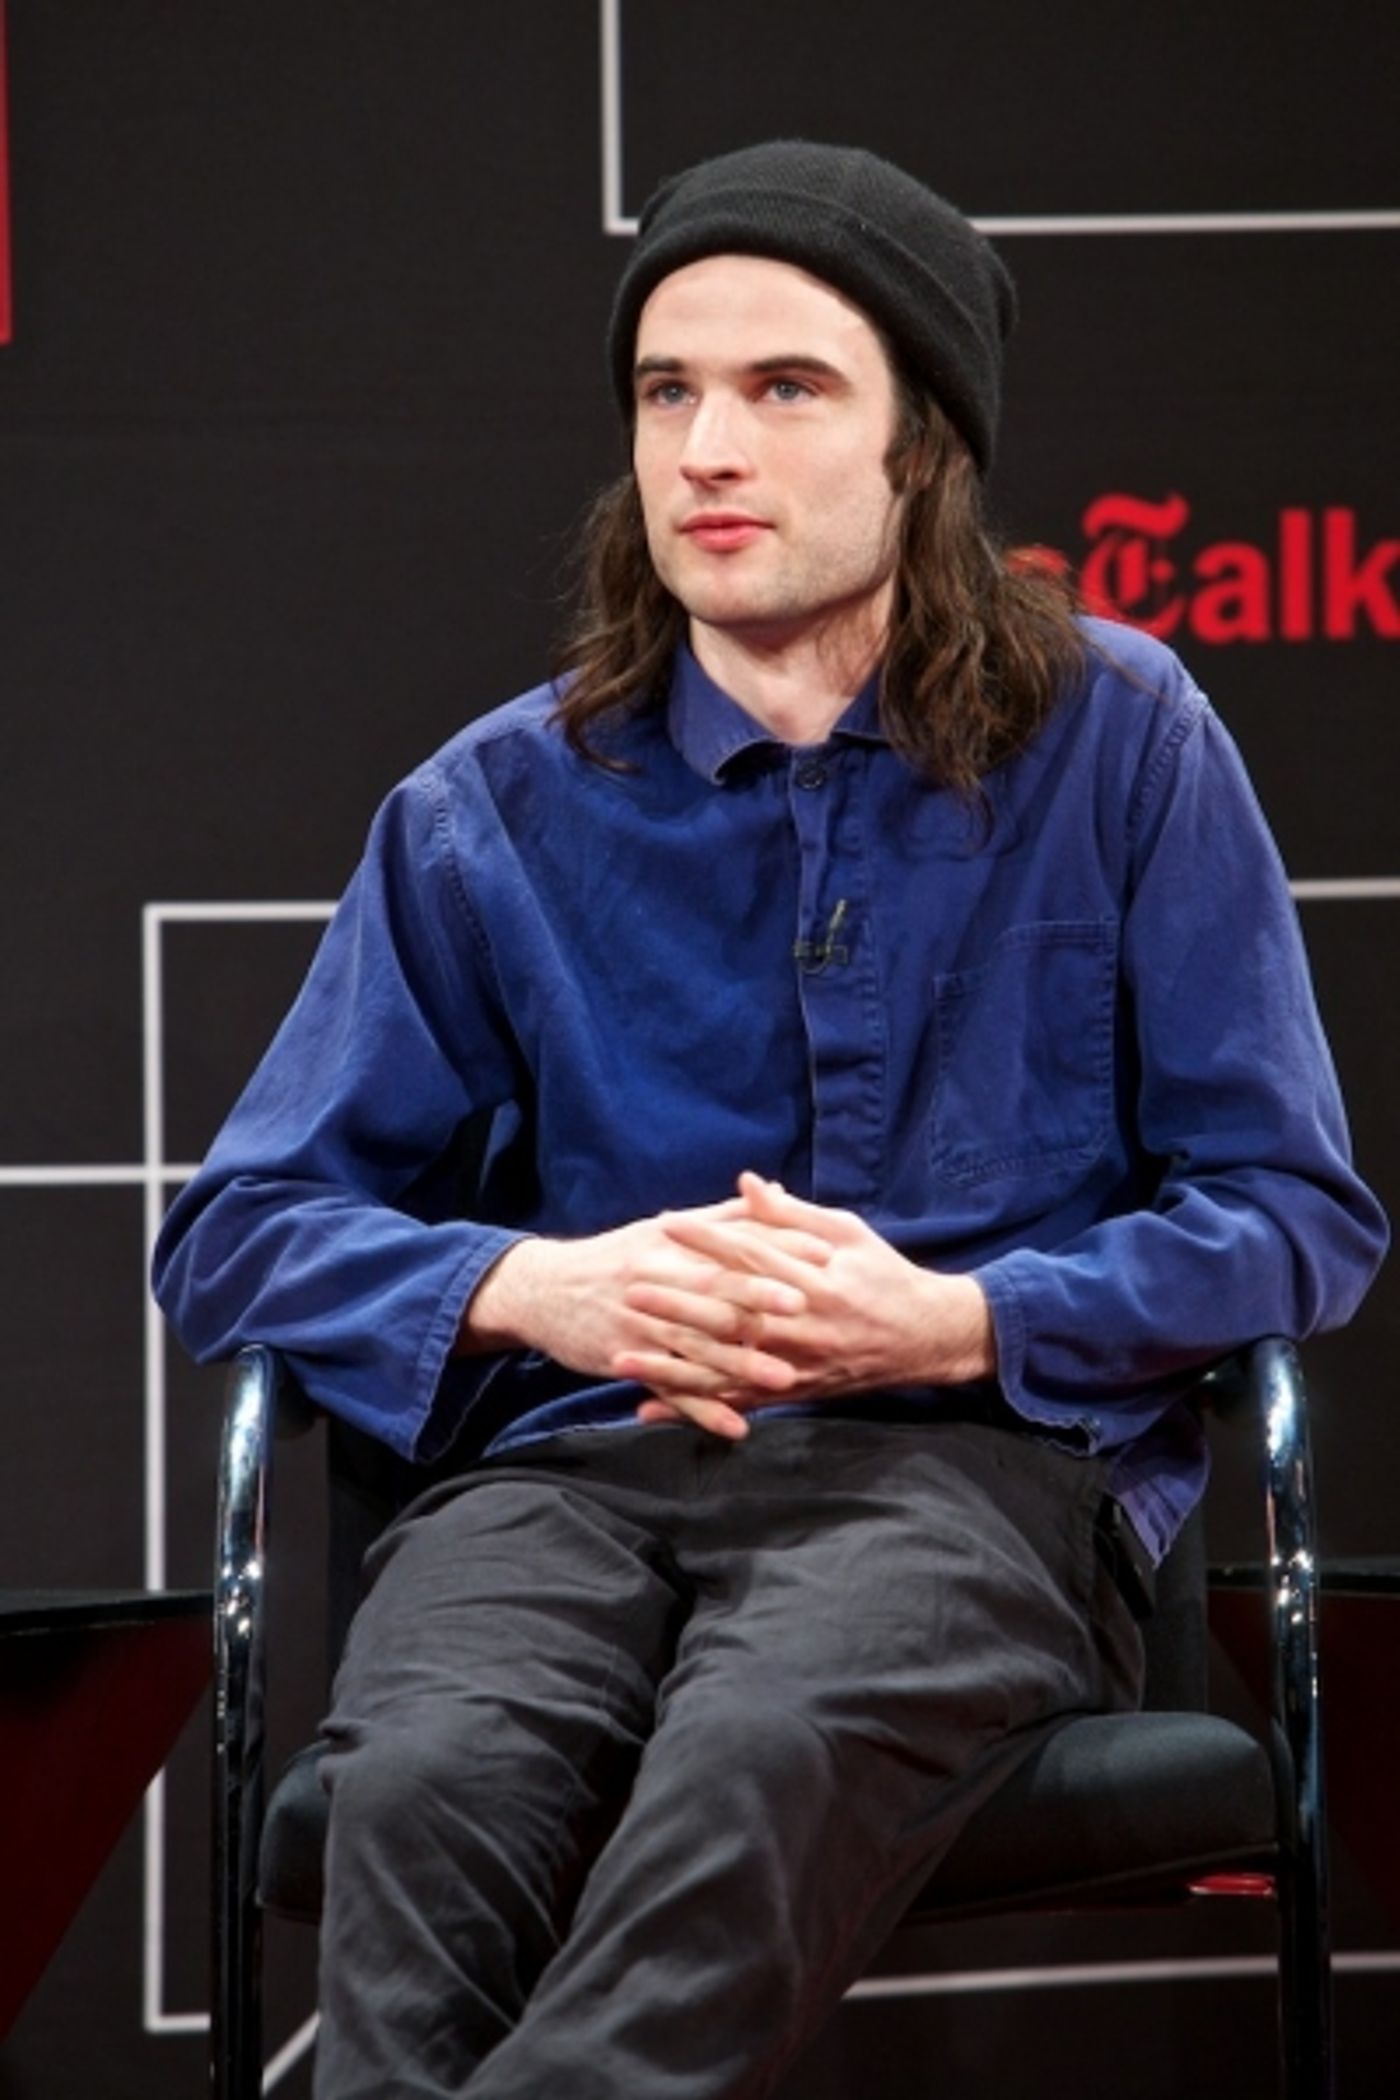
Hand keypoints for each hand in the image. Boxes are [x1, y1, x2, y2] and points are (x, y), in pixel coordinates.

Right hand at [459, 1197, 829, 1439]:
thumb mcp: (663, 1229)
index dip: (778, 1247)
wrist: (544, 1290)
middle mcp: (658, 1284)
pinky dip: (703, 1411)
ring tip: (783, 1378)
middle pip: (714, 1292)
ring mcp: (642, 1326)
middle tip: (807, 1308)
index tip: (823, 1252)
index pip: (733, 1244)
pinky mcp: (629, 1362)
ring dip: (740, 1364)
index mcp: (673, 1246)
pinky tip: (736, 1427)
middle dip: (761, 1300)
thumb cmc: (615, 1257)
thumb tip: (770, 1188)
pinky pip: (671, 1390)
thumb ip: (722, 1216)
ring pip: (697, 1346)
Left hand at [622, 1173, 994, 1434]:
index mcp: (816, 1280)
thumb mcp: (848, 1233)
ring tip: (622, 1359)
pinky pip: (735, 1403)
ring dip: (670, 1366)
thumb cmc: (884, 1275)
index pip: (752, 1256)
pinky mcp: (791, 1392)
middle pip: (730, 1315)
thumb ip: (793, 1215)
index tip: (667, 1224)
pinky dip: (692, 1408)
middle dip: (676, 1304)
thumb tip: (748, 1182)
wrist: (925, 1338)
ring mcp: (795, 1364)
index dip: (708, 1239)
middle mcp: (802, 1326)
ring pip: (725, 1368)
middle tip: (630, 1289)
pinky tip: (650, 1409)